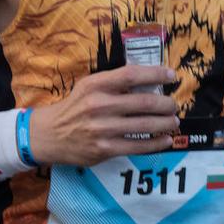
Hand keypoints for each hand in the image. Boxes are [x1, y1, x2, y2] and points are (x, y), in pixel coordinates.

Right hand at [31, 66, 178, 166]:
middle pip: (144, 102)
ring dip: (165, 123)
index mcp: (95, 85)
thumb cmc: (74, 107)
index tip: (171, 75)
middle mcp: (99, 105)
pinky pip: (138, 146)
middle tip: (173, 105)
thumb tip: (147, 80)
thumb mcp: (87, 87)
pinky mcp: (105, 149)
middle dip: (166, 104)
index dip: (155, 74)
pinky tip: (165, 140)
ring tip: (173, 121)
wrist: (50, 134)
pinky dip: (157, 143)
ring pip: (145, 125)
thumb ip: (113, 83)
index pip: (131, 75)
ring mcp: (102, 128)